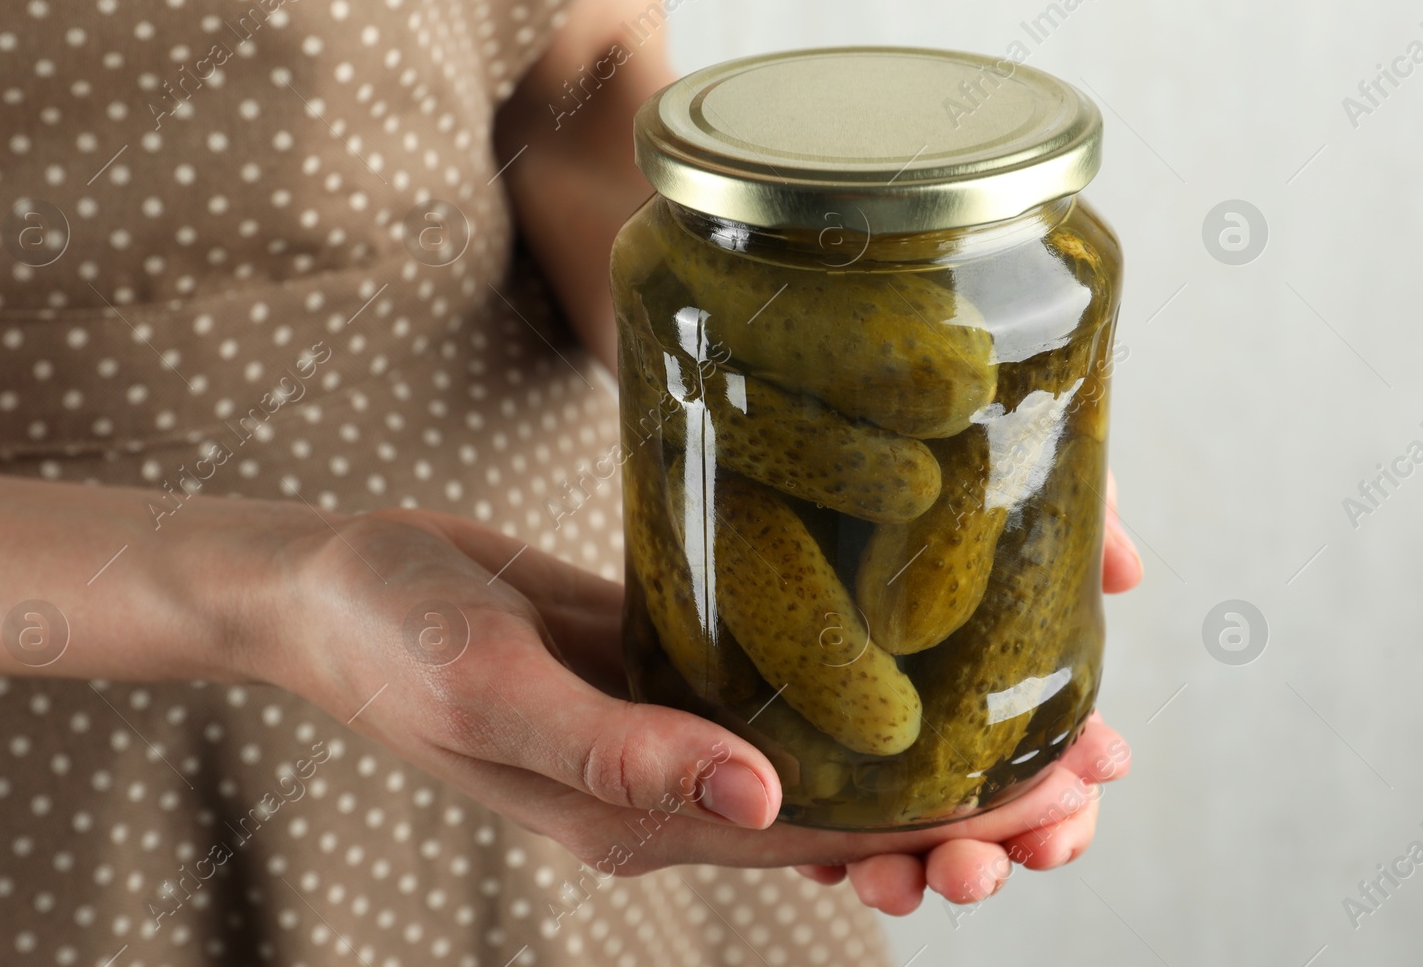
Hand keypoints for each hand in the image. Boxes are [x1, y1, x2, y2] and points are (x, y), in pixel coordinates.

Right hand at [225, 490, 1139, 898]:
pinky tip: (925, 652)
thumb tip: (758, 800)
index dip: (947, 826)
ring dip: (936, 751)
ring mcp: (672, 724)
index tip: (1059, 798)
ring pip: (831, 760)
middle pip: (849, 817)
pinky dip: (863, 688)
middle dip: (971, 807)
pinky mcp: (666, 662)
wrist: (330, 585)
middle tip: (1092, 768)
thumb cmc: (391, 636)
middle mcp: (671, 783)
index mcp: (637, 816)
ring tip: (1048, 718)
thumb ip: (614, 748)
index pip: (823, 838)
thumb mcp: (488, 689)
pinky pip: (784, 689)